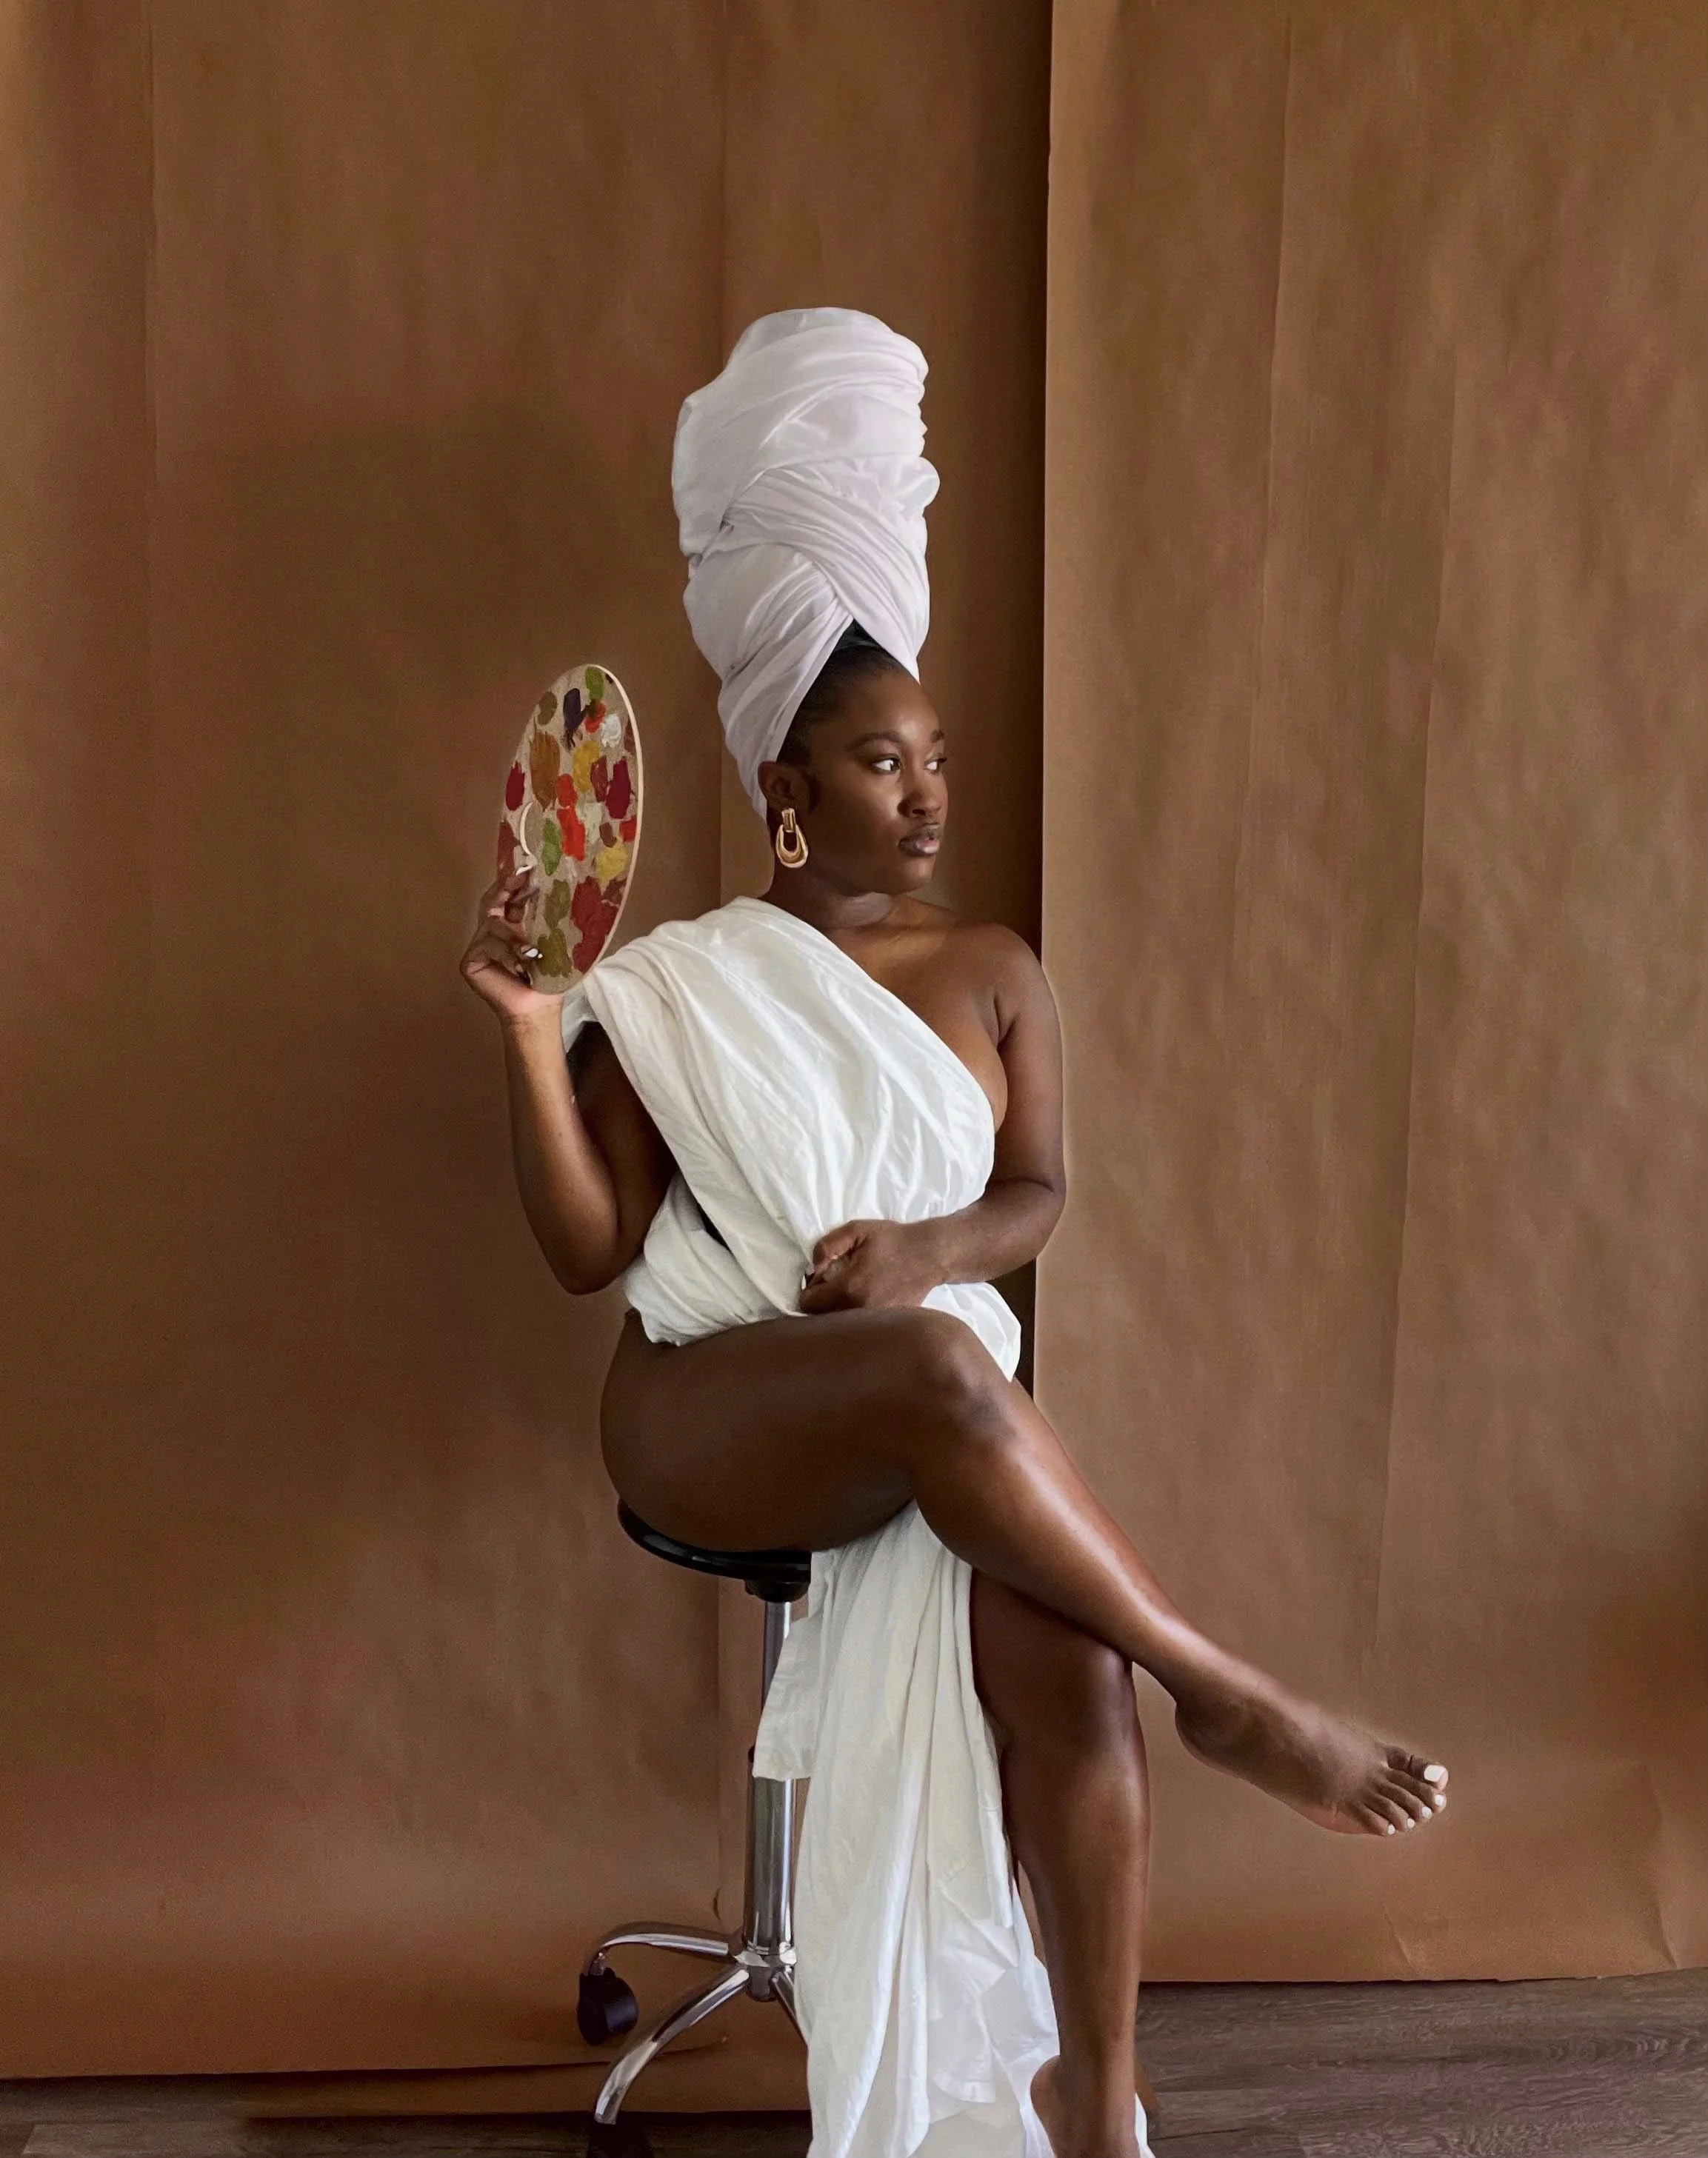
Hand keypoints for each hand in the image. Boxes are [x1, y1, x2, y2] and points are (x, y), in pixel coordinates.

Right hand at [460, 866, 563, 1027]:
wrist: (538, 1008)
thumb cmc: (549, 978)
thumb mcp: (555, 942)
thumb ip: (554, 919)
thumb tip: (572, 890)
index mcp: (512, 923)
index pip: (508, 896)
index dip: (513, 882)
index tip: (526, 870)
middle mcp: (493, 930)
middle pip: (492, 901)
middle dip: (504, 890)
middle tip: (517, 882)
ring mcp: (480, 944)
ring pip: (492, 923)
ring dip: (514, 936)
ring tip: (533, 952)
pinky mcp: (470, 960)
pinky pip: (486, 945)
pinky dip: (505, 953)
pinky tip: (520, 966)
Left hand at [797, 1219, 942, 1313]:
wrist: (930, 1255)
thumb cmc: (892, 1240)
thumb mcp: (856, 1230)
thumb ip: (826, 1246)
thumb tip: (812, 1268)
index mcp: (848, 1289)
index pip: (807, 1305)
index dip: (809, 1289)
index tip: (821, 1278)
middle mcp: (860, 1311)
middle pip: (821, 1319)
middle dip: (822, 1302)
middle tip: (836, 1283)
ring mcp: (875, 1321)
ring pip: (841, 1325)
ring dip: (839, 1310)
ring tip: (853, 1290)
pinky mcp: (887, 1324)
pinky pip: (862, 1326)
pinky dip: (858, 1316)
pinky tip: (869, 1296)